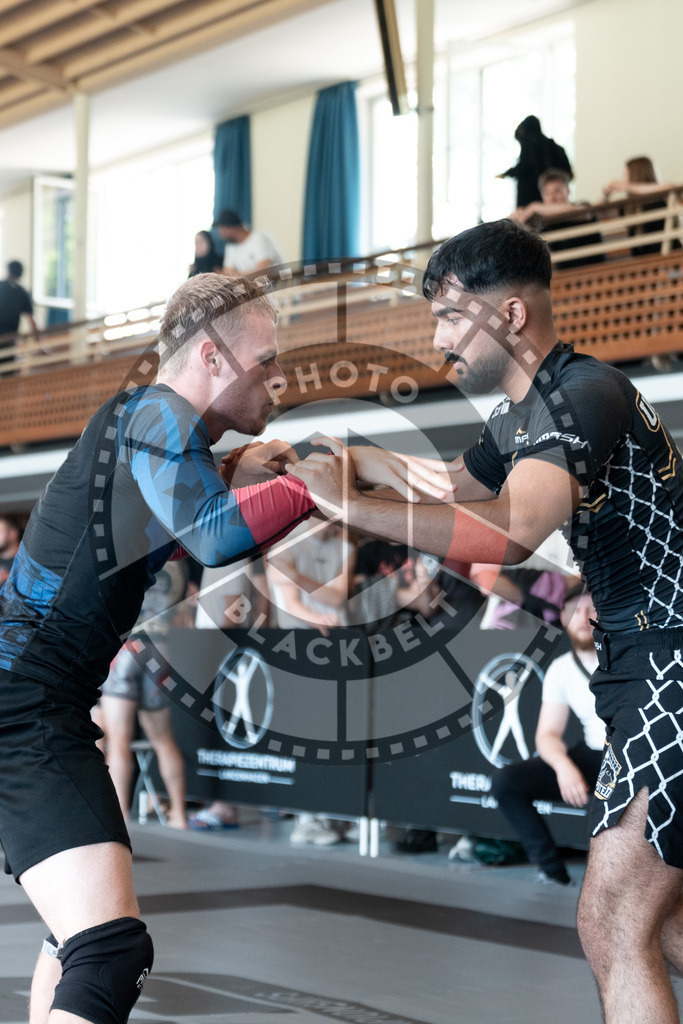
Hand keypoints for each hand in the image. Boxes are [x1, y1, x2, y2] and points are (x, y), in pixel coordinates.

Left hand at [219, 440, 298, 485]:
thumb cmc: (249, 463)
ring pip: (291, 459)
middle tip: (294, 477)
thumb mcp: (257, 466)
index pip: (291, 452)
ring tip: (290, 478)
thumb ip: (267, 466)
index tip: (297, 472)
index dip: (296, 462)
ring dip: (292, 468)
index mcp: (275, 445)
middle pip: (293, 456)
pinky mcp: (280, 457)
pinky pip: (288, 463)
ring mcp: (280, 451)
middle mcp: (280, 446)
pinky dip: (288, 469)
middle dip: (295, 466)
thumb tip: (277, 466)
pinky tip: (286, 477)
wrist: (243, 462)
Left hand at [285, 436, 357, 518]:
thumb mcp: (349, 474)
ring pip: (304, 463)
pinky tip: (288, 468)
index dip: (322, 441)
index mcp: (344, 458)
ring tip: (296, 471)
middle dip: (308, 462)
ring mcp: (323, 467)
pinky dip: (291, 469)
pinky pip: (298, 470)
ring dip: (300, 467)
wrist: (349, 506)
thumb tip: (323, 463)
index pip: (332, 442)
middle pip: (313, 456)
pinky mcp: (313, 477)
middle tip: (305, 471)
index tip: (314, 442)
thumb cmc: (348, 495)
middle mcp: (333, 460)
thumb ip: (338, 465)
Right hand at [329, 440, 459, 501]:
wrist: (345, 457)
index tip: (461, 467)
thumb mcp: (386, 469)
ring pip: (415, 478)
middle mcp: (401, 461)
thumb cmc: (366, 465)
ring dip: (430, 487)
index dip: (444, 465)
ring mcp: (392, 466)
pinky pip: (397, 484)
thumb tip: (410, 485)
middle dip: (442, 479)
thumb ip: (398, 476)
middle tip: (457, 487)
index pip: (428, 462)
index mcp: (403, 460)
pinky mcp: (381, 473)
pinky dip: (407, 492)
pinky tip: (418, 500)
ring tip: (444, 495)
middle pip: (425, 471)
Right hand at [555, 761, 589, 807]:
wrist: (562, 765)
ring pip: (570, 796)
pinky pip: (563, 794)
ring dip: (573, 802)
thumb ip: (584, 783)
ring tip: (575, 805)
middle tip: (581, 805)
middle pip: (576, 795)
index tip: (585, 801)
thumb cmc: (572, 770)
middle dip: (579, 802)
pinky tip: (568, 801)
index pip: (582, 792)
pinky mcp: (561, 786)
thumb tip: (587, 790)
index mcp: (578, 781)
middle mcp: (572, 784)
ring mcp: (566, 785)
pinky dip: (566, 798)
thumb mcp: (580, 775)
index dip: (584, 798)